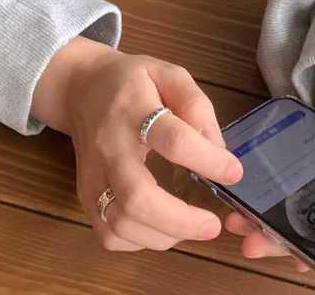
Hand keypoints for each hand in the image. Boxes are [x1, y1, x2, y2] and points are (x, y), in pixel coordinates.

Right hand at [35, 39, 242, 252]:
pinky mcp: (85, 196)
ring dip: (163, 235)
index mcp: (134, 109)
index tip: (234, 172)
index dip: (207, 160)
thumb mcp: (169, 73)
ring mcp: (92, 176)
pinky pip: (109, 234)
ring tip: (192, 226)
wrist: (81, 88)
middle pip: (137, 197)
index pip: (173, 140)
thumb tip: (217, 147)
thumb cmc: (132, 81)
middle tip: (212, 225)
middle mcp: (109, 147)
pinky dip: (139, 241)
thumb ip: (196, 105)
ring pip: (120, 224)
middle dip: (180, 220)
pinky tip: (162, 227)